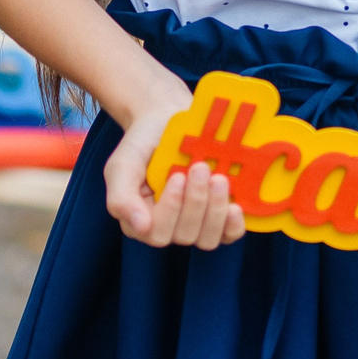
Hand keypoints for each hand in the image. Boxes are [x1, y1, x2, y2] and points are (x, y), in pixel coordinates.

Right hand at [104, 80, 245, 249]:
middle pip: (184, 235)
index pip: (156, 232)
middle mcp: (168, 227)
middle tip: (200, 168)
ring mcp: (195, 223)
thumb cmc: (142, 144)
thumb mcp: (122, 165)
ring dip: (215, 210)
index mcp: (141, 220)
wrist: (166, 120)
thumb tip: (140, 227)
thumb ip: (121, 197)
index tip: (177, 176)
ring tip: (219, 179)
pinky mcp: (218, 216)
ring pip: (207, 238)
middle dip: (196, 202)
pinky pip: (229, 235)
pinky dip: (233, 224)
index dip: (171, 208)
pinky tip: (236, 206)